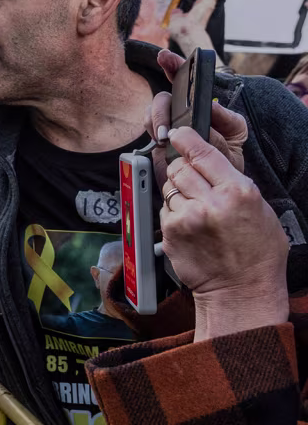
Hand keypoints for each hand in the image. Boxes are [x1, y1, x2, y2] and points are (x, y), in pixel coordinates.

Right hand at [146, 49, 246, 188]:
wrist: (213, 189)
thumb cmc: (227, 164)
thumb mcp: (233, 145)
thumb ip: (224, 127)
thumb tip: (209, 109)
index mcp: (207, 110)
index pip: (190, 82)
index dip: (174, 66)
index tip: (164, 57)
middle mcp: (187, 113)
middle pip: (166, 97)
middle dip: (161, 108)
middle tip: (165, 131)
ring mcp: (172, 125)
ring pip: (154, 110)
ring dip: (155, 121)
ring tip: (164, 140)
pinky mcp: (160, 138)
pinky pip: (148, 126)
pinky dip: (151, 130)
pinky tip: (160, 143)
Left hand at [160, 127, 288, 340]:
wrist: (241, 290)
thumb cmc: (257, 252)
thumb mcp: (260, 209)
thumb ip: (233, 183)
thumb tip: (209, 163)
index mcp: (237, 192)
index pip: (202, 153)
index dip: (186, 139)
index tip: (178, 134)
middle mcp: (210, 202)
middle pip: (179, 167)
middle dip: (183, 170)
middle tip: (193, 182)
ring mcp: (187, 218)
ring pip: (169, 187)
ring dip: (178, 193)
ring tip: (196, 210)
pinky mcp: (170, 233)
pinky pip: (164, 210)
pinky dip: (174, 212)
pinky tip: (189, 226)